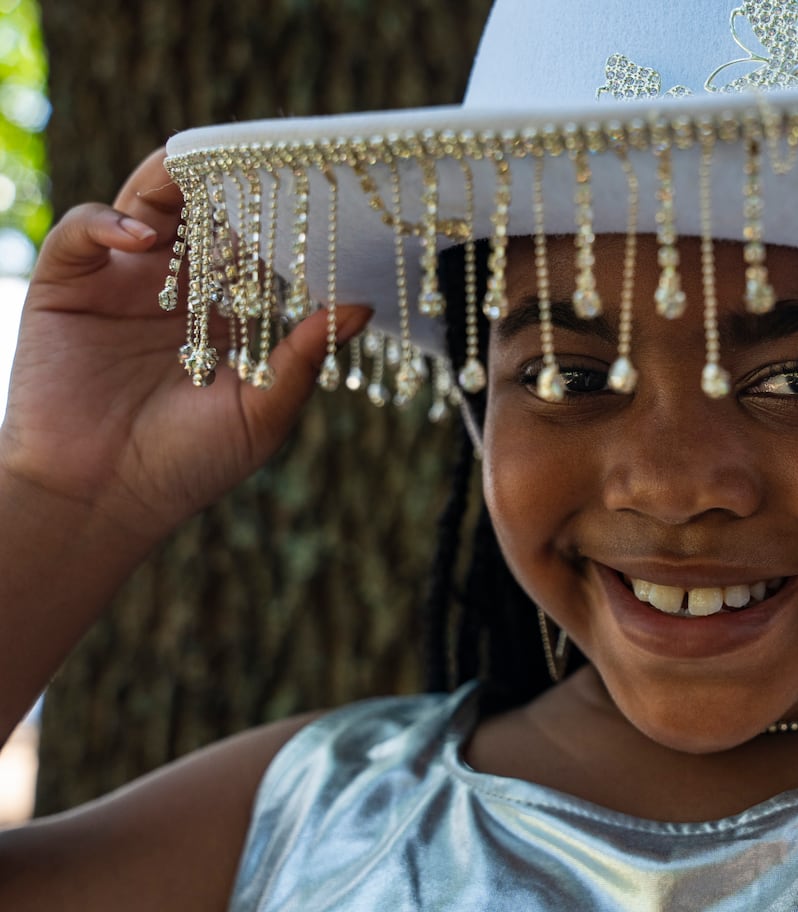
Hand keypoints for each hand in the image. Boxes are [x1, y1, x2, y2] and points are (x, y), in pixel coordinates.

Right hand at [0, 149, 369, 545]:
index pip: (255, 245)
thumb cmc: (189, 464)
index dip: (278, 217)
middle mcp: (174, 288)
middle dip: (228, 182)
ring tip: (201, 170)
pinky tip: (143, 238)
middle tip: (257, 159)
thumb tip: (363, 306)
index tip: (314, 192)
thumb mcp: (262, 411)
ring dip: (172, 180)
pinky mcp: (66, 287)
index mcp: (226, 312)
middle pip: (202, 211)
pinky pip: (83, 231)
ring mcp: (119, 283)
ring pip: (145, 205)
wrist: (103, 498)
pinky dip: (109, 221)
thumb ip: (304, 356)